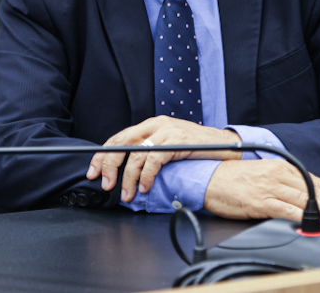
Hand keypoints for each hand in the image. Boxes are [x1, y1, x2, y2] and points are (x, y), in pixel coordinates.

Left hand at [86, 116, 242, 202]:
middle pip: (122, 143)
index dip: (102, 156)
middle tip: (106, 184)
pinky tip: (144, 187)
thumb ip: (151, 153)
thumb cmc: (198, 149)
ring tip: (127, 194)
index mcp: (152, 125)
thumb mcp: (170, 147)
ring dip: (128, 178)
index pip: (119, 138)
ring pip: (136, 155)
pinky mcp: (177, 141)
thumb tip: (129, 173)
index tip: (93, 172)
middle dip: (109, 166)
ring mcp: (167, 131)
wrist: (226, 146)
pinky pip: (153, 160)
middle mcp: (157, 125)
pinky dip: (145, 176)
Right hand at [204, 159, 319, 227]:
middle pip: (315, 191)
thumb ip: (284, 183)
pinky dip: (304, 218)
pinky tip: (317, 223)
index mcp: (281, 167)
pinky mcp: (261, 202)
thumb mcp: (264, 174)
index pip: (315, 181)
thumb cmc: (234, 178)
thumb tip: (305, 197)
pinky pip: (287, 211)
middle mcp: (278, 175)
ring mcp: (270, 188)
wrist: (209, 178)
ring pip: (306, 201)